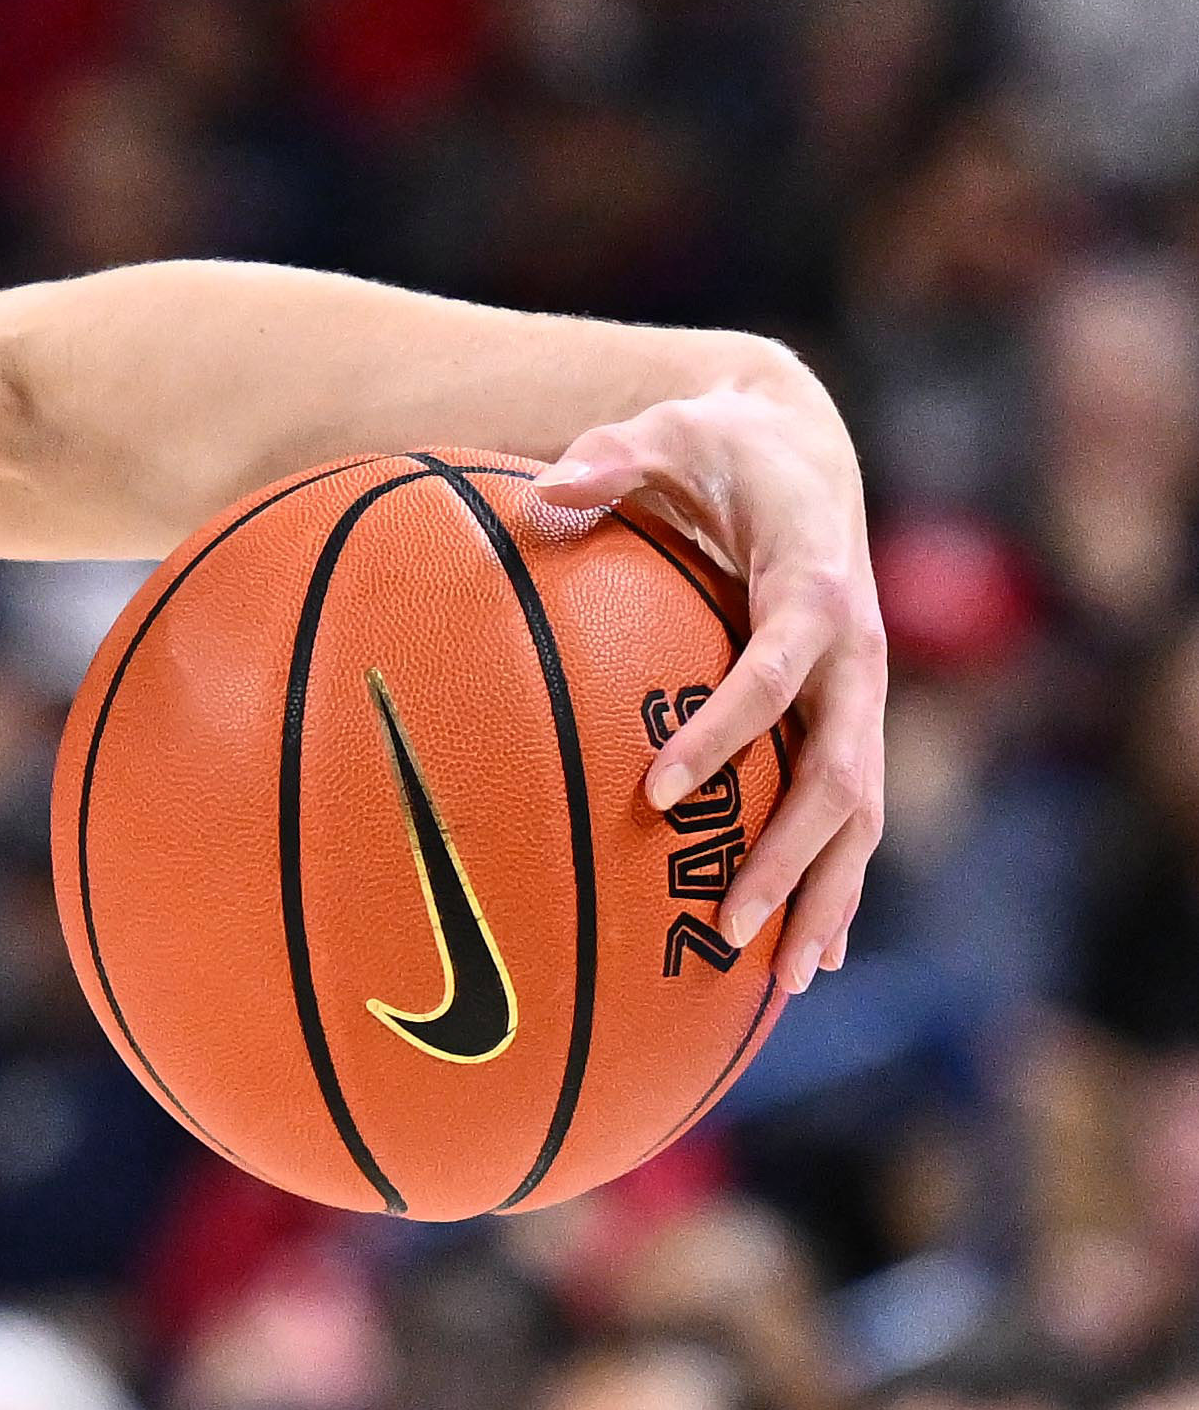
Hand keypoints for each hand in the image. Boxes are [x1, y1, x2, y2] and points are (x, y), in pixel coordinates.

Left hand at [535, 384, 882, 990]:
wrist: (808, 446)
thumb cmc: (723, 444)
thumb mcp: (670, 428)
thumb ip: (612, 456)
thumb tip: (547, 482)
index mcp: (812, 589)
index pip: (773, 675)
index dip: (724, 733)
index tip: (659, 791)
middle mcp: (854, 654)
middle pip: (838, 775)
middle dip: (790, 856)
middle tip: (724, 925)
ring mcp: (861, 694)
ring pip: (859, 814)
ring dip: (824, 895)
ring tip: (781, 980)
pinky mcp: (851, 718)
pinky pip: (849, 813)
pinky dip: (832, 884)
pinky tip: (801, 958)